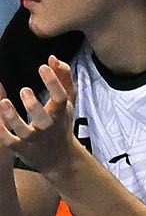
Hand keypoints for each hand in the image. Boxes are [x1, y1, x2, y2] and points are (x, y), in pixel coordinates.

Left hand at [0, 60, 80, 178]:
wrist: (59, 157)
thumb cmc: (62, 123)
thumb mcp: (69, 101)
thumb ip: (64, 78)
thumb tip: (53, 58)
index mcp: (61, 112)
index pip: (60, 96)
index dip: (53, 81)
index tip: (43, 66)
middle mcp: (49, 126)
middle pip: (43, 117)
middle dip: (34, 105)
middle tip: (24, 90)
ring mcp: (34, 139)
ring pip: (23, 131)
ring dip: (12, 118)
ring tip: (3, 102)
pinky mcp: (20, 148)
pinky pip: (8, 141)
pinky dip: (1, 131)